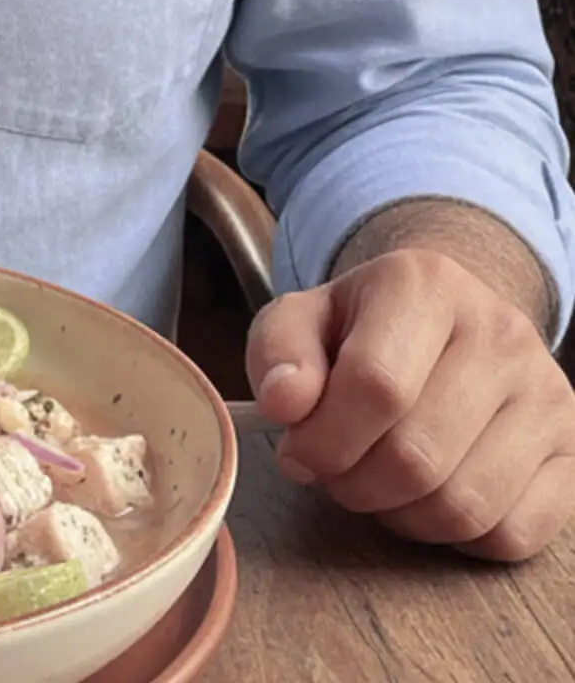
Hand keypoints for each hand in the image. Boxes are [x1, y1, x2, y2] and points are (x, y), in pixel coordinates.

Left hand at [249, 248, 574, 559]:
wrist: (446, 318)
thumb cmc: (362, 327)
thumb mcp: (303, 318)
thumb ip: (279, 352)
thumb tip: (284, 403)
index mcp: (424, 284)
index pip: (377, 384)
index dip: (325, 440)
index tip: (296, 453)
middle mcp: (499, 331)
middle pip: (417, 455)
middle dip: (355, 485)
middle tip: (334, 473)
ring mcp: (546, 393)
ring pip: (465, 505)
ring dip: (402, 517)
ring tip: (376, 485)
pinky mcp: (573, 453)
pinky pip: (514, 534)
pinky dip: (460, 539)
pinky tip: (429, 500)